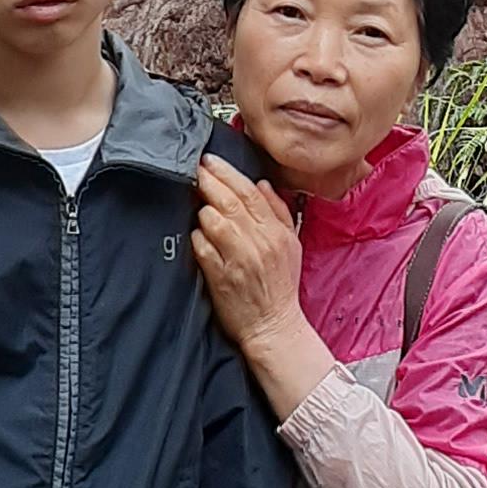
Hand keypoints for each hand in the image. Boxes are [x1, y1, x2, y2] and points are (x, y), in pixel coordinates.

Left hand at [192, 160, 325, 413]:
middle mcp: (259, 242)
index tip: (210, 160)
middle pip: (229, 201)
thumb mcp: (291, 245)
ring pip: (214, 220)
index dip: (227, 173)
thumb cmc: (281, 286)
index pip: (250, 192)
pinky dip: (196, 236)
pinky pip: (202, 247)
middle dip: (208, 180)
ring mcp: (238, 259)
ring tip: (195, 201)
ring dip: (201, 208)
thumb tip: (263, 184)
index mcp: (276, 232)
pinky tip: (195, 233)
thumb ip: (278, 212)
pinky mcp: (220, 277)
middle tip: (195, 167)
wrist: (273, 327)